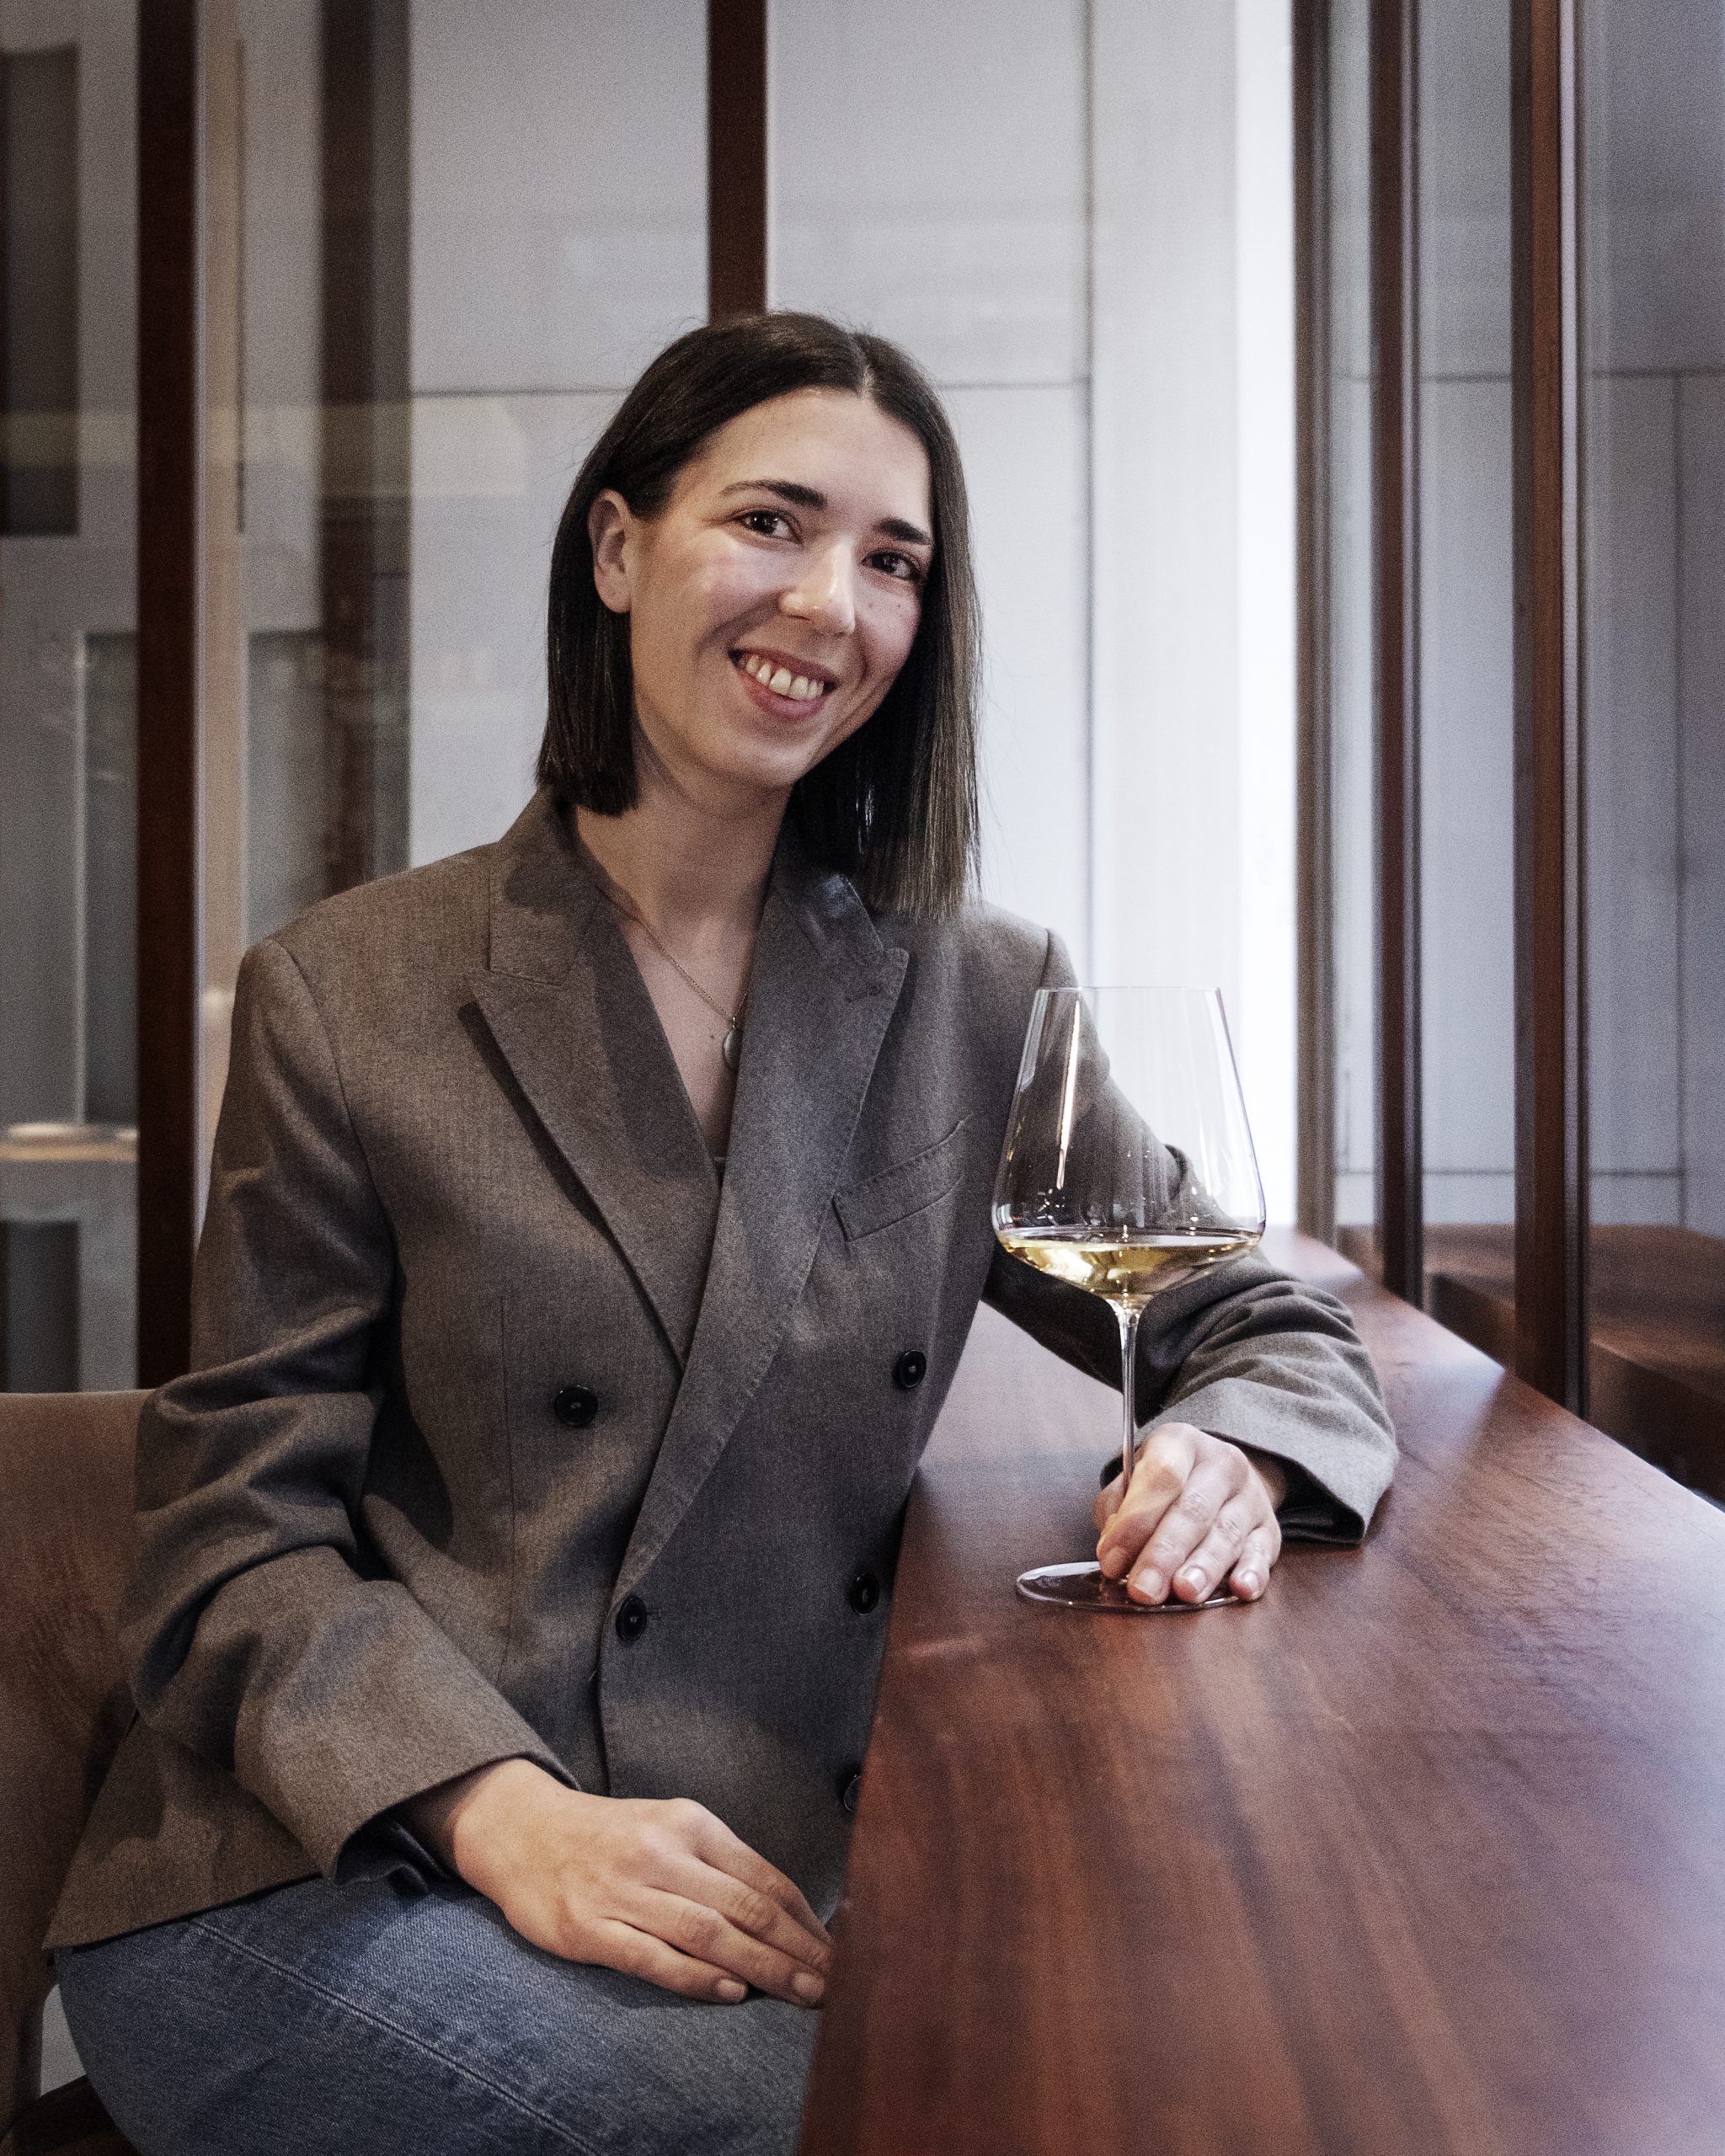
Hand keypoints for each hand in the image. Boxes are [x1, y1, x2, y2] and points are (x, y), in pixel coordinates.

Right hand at [407, 1759, 831, 2006]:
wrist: (523, 1829)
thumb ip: (719, 1864)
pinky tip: (731, 1994)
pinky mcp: (588, 1928)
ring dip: (762, 1969)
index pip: (763, 1877)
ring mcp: (622, 1890)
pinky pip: (652, 1957)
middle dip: (797, 1950)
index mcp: (689, 1823)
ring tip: (801, 1994)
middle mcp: (661, 1851)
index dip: (806, 1920)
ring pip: (707, 1933)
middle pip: (745, 1907)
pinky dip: (695, 1978)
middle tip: (834, 1985)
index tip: (839, 1952)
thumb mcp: (669, 1828)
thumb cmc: (612, 1837)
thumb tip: (785, 1913)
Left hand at [1093, 1422, 1285, 1604]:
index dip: (1136, 1520)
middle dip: (1165, 1553)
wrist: (1222, 1475)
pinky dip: (1253, 1573)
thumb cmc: (1165, 1484)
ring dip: (1204, 1567)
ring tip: (1185, 1592)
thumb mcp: (1133, 1479)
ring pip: (1226, 1534)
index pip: (1162, 1476)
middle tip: (1144, 1589)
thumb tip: (1112, 1551)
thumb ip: (1116, 1510)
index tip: (1112, 1560)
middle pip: (1193, 1510)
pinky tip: (1240, 1589)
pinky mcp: (1269, 1531)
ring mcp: (1250, 1497)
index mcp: (1181, 1443)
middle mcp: (1221, 1465)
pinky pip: (1263, 1553)